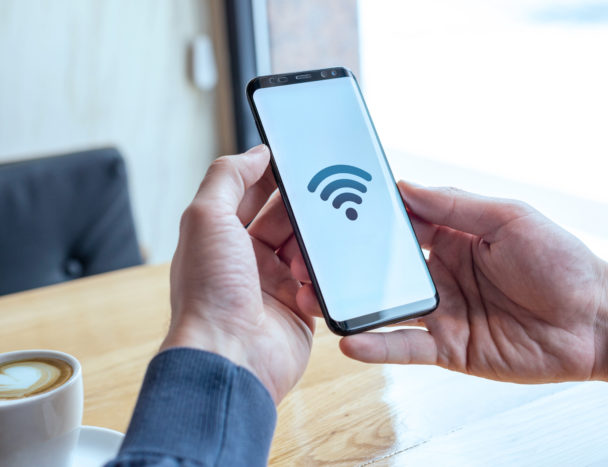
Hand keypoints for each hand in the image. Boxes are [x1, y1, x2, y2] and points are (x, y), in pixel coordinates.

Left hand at [161, 145, 313, 403]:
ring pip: (307, 248)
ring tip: (311, 248)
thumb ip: (228, 177)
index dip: (271, 176)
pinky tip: (311, 280)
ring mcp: (273, 285)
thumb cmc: (209, 293)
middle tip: (321, 198)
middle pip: (284, 220)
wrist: (230, 357)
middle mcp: (246, 260)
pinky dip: (321, 278)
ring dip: (312, 245)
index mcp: (220, 238)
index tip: (296, 162)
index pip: (250, 195)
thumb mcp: (206, 217)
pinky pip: (321, 282)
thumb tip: (255, 152)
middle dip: (301, 210)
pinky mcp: (299, 309)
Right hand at [298, 182, 607, 383]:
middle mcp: (440, 272)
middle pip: (381, 266)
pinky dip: (377, 344)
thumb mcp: (509, 218)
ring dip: (350, 302)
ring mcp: (441, 311)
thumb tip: (406, 187)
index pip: (400, 223)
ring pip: (385, 306)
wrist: (596, 320)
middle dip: (345, 261)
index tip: (332, 205)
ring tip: (315, 296)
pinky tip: (351, 339)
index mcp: (453, 236)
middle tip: (308, 256)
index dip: (367, 216)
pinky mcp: (448, 347)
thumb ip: (456, 205)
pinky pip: (405, 345)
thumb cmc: (561, 261)